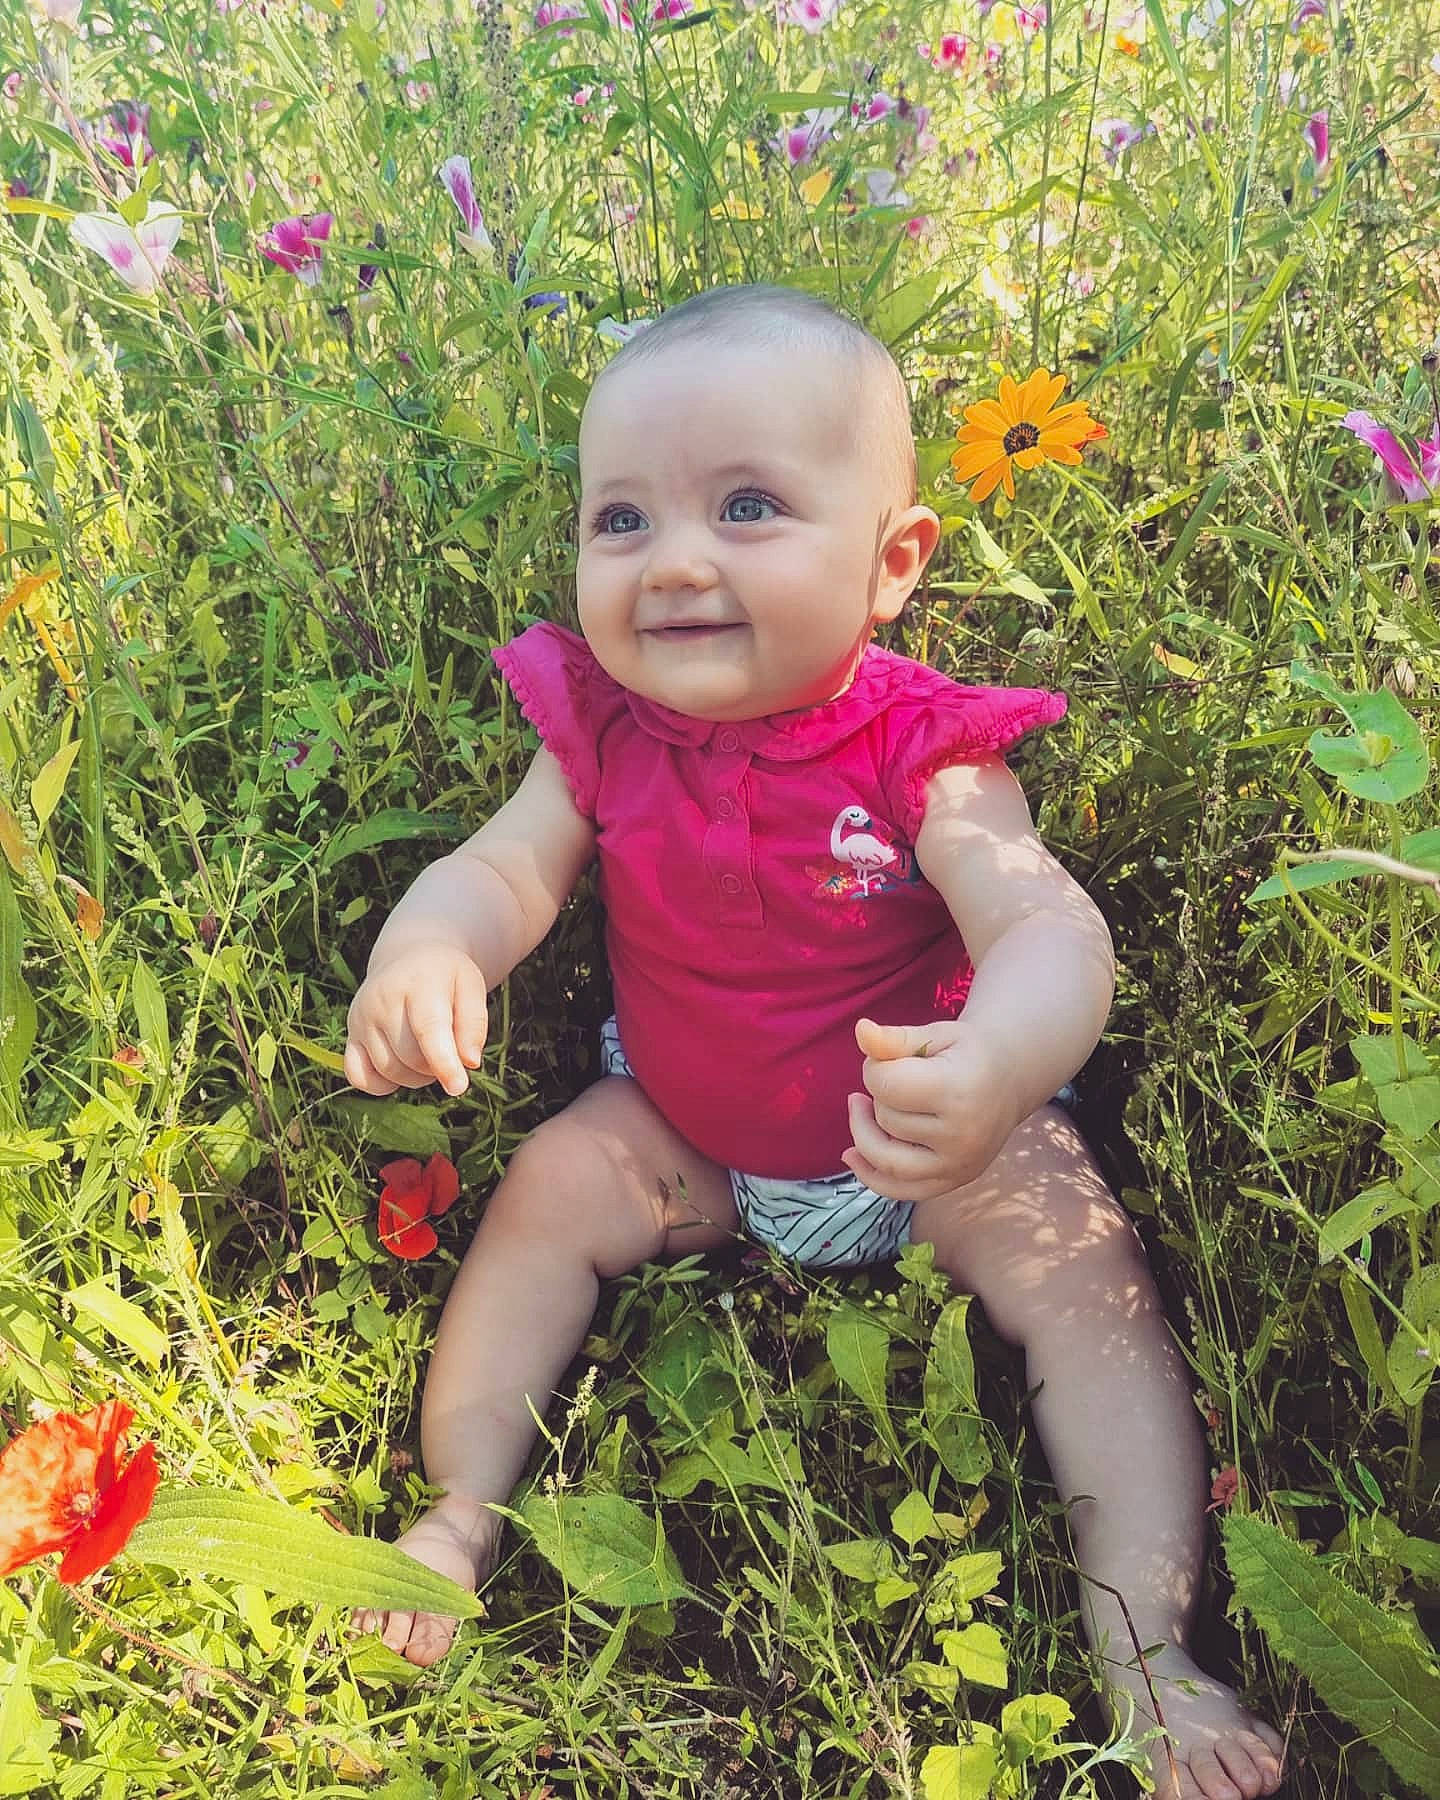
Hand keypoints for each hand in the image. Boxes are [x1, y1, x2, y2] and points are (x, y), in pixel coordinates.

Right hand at [344, 947, 489, 1097]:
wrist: (407, 960)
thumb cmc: (445, 978)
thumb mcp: (471, 987)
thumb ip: (474, 1024)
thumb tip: (469, 1062)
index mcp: (418, 982)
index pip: (428, 1029)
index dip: (444, 1062)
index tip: (458, 1087)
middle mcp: (382, 999)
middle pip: (410, 1057)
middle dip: (435, 1068)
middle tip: (448, 1051)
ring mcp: (361, 1018)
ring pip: (389, 1070)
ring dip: (415, 1076)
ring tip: (427, 1052)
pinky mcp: (350, 1035)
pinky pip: (360, 1077)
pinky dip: (382, 1084)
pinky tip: (400, 1066)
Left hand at [840, 1017, 1019, 1203]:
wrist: (1010, 1080)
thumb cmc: (967, 1053)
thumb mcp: (935, 1035)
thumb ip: (894, 1039)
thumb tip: (861, 1030)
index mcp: (959, 1091)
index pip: (887, 1085)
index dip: (874, 1066)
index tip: (888, 1057)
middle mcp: (962, 1135)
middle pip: (886, 1119)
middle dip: (879, 1096)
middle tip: (897, 1078)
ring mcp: (959, 1164)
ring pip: (886, 1158)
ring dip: (866, 1132)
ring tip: (862, 1107)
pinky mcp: (954, 1181)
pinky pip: (900, 1190)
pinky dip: (870, 1175)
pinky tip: (851, 1155)